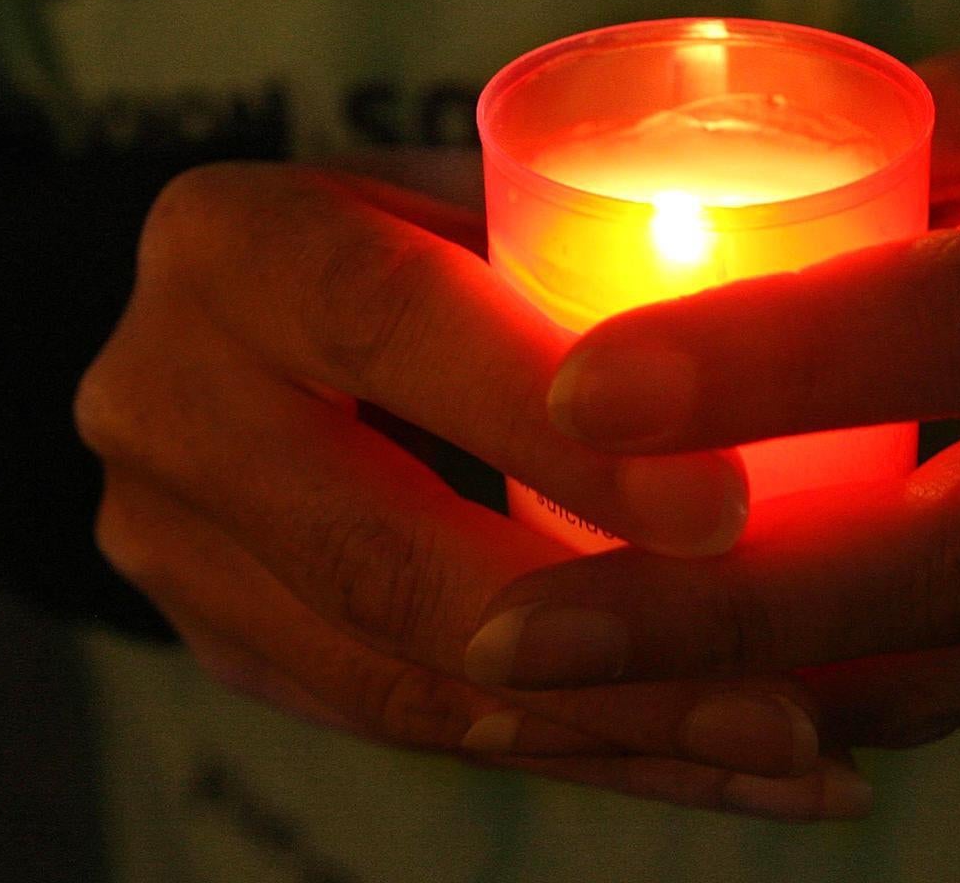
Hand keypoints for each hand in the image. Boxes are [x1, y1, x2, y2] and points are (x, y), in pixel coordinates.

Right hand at [76, 166, 871, 818]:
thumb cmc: (425, 222)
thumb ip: (586, 260)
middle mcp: (160, 393)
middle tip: (786, 706)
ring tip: (782, 757)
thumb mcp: (484, 192)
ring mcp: (166, 540)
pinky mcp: (212, 636)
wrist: (247, 311)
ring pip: (394, 676)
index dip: (550, 434)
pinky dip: (562, 749)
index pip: (392, 329)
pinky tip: (697, 767)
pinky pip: (397, 723)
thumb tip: (799, 358)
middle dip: (602, 647)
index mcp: (231, 241)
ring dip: (605, 735)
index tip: (726, 516)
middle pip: (383, 555)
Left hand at [461, 35, 959, 749]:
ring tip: (549, 676)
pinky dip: (802, 695)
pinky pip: (956, 682)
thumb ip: (843, 167)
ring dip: (736, 685)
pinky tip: (661, 693)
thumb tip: (605, 217)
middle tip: (518, 629)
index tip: (582, 391)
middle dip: (720, 609)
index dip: (783, 365)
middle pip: (954, 558)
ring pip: (947, 659)